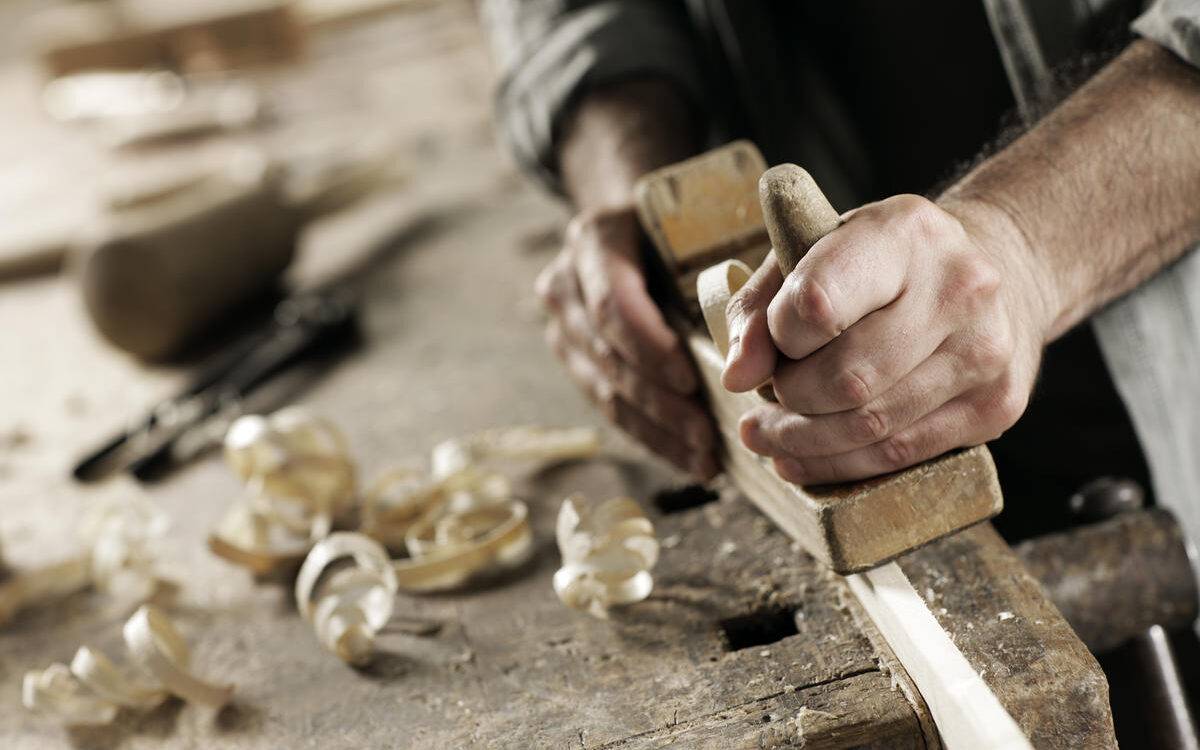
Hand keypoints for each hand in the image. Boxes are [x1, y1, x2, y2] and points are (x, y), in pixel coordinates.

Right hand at [536, 204, 717, 477]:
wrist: (635, 226)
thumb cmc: (685, 223)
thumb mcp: (702, 222)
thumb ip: (724, 263)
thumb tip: (762, 327)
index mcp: (595, 240)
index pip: (612, 305)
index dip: (649, 347)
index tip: (690, 379)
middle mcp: (566, 284)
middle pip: (607, 355)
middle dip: (659, 402)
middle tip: (707, 434)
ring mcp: (564, 327)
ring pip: (605, 390)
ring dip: (658, 429)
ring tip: (706, 456)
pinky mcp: (576, 362)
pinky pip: (610, 408)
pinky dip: (653, 437)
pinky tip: (691, 459)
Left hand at [722, 194, 1052, 483]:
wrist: (997, 272)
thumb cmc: (882, 265)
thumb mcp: (812, 256)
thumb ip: (760, 308)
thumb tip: (737, 377)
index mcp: (903, 233)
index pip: (817, 305)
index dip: (777, 338)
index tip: (771, 342)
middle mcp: (958, 288)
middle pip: (846, 378)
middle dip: (789, 398)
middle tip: (766, 398)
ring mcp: (984, 350)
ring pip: (871, 425)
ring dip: (803, 442)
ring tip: (768, 435)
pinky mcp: (996, 405)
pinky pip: (900, 453)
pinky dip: (839, 465)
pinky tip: (802, 459)